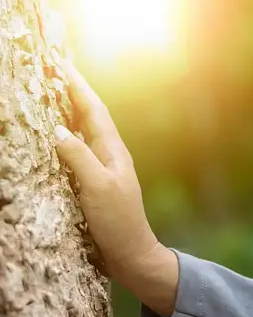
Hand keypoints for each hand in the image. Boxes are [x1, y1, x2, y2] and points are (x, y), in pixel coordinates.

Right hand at [55, 64, 177, 316]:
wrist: (132, 251)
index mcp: (113, 150)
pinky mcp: (97, 180)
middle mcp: (110, 153)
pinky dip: (70, 136)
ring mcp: (104, 166)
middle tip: (57, 73)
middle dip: (75, 93)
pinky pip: (82, 149)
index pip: (94, 111)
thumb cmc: (118, 221)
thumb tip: (57, 130)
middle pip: (91, 116)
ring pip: (86, 131)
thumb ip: (80, 158)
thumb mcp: (99, 187)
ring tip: (57, 95)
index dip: (79, 88)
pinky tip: (61, 137)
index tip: (63, 65)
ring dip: (73, 111)